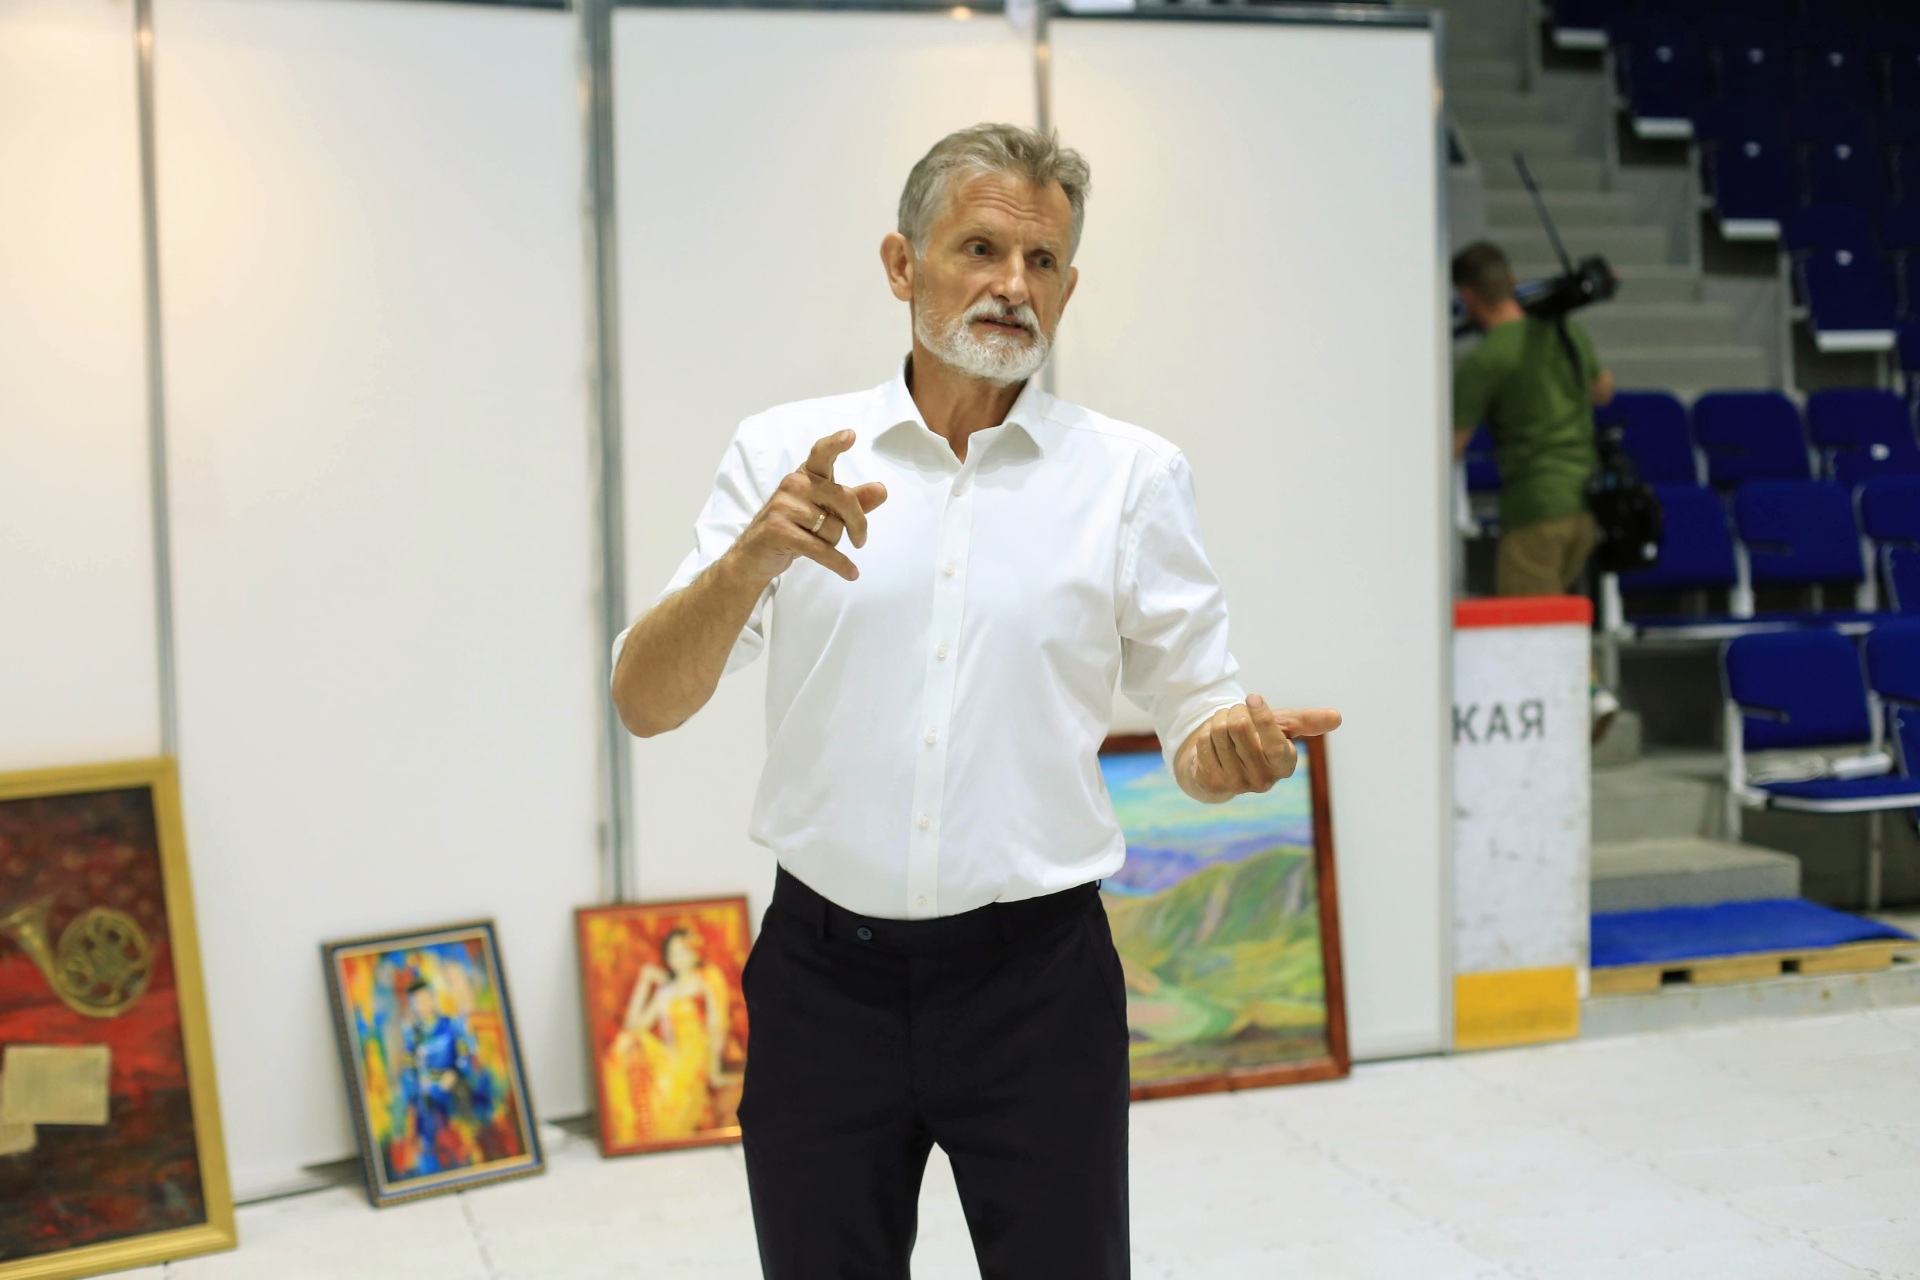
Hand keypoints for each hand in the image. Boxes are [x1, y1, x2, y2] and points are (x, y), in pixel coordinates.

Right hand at [730, 430, 888, 583]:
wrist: (753, 557)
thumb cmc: (792, 530)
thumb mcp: (824, 513)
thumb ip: (854, 501)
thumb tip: (882, 490)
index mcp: (805, 476)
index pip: (821, 454)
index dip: (836, 444)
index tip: (851, 435)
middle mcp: (793, 485)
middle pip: (844, 499)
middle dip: (858, 523)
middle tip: (860, 540)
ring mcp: (783, 506)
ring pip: (833, 528)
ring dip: (834, 544)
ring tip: (817, 545)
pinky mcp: (779, 530)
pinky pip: (822, 549)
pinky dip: (839, 564)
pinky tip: (851, 573)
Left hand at [1182, 696, 1341, 801]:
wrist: (1225, 763)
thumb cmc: (1260, 740)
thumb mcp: (1284, 728)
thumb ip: (1309, 722)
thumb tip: (1337, 717)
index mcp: (1285, 765)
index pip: (1275, 743)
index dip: (1262, 718)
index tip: (1252, 697)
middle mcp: (1264, 780)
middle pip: (1239, 728)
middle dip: (1236, 710)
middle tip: (1238, 711)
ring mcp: (1237, 785)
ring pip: (1219, 732)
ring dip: (1220, 718)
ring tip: (1226, 723)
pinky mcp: (1213, 784)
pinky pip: (1203, 743)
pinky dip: (1205, 733)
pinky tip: (1213, 740)